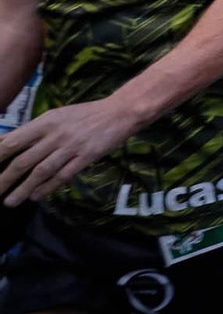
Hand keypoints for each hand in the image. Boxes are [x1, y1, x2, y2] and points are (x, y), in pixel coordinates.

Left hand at [0, 98, 141, 205]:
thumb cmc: (85, 114)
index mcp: (46, 121)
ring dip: (23, 189)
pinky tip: (37, 196)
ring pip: (41, 171)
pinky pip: (64, 175)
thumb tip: (7, 143)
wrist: (120, 111)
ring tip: (10, 202)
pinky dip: (48, 187)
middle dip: (5, 179)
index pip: (14, 141)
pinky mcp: (87, 156)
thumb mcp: (57, 116)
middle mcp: (56, 134)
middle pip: (24, 160)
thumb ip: (35, 131)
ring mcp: (71, 146)